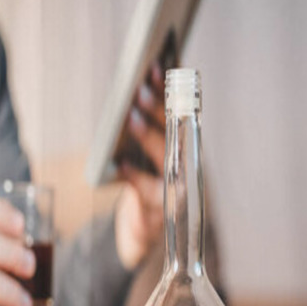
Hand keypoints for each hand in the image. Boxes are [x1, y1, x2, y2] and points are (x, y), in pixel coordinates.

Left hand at [115, 63, 165, 269]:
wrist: (139, 237)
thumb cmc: (142, 192)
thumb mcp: (144, 161)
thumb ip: (145, 133)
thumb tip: (134, 94)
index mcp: (184, 154)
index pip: (180, 117)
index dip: (171, 93)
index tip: (160, 68)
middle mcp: (185, 173)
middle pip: (175, 136)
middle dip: (159, 112)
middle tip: (141, 91)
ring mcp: (173, 196)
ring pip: (166, 161)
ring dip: (149, 138)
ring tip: (130, 119)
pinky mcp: (156, 216)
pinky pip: (146, 193)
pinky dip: (134, 178)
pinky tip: (121, 166)